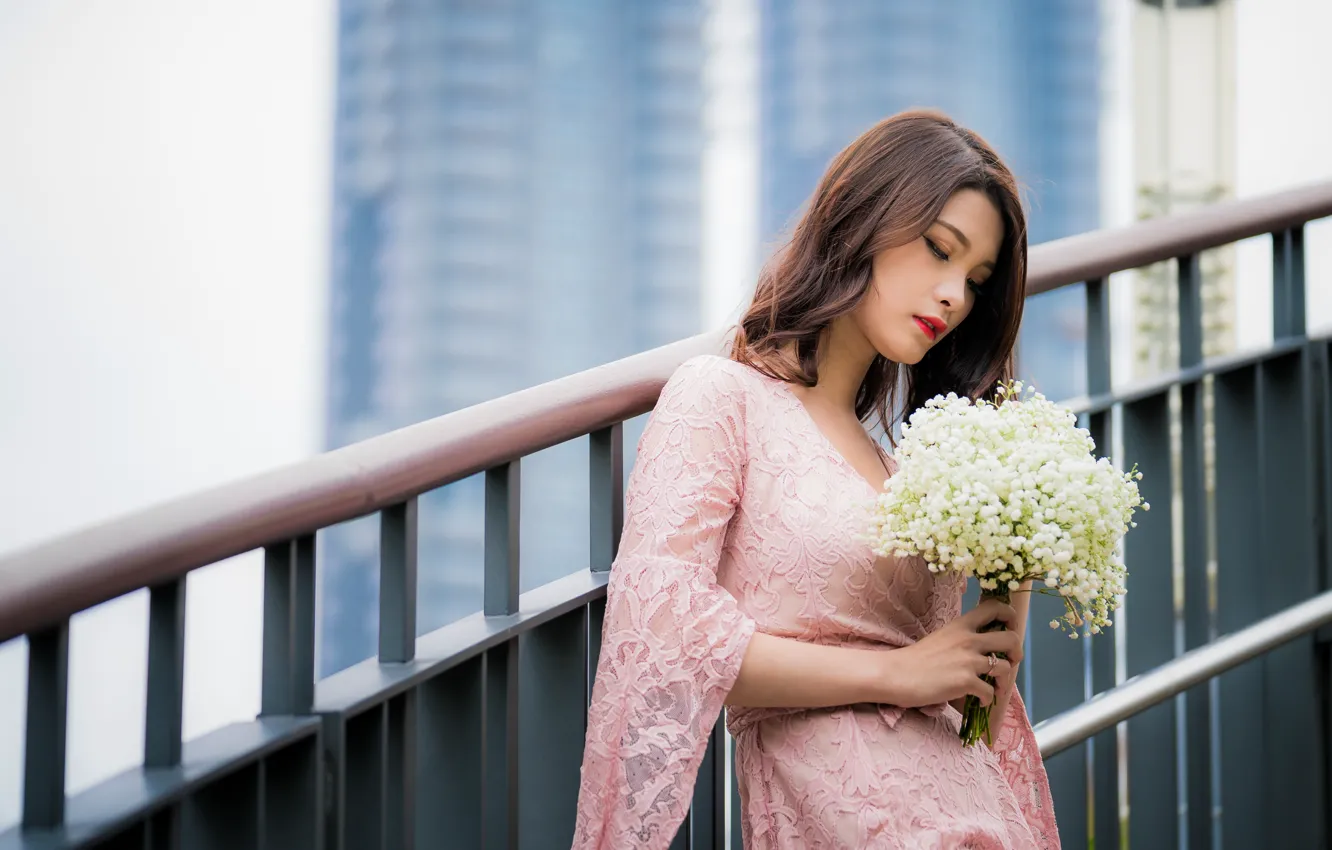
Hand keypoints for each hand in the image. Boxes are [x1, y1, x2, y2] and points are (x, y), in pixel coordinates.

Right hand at [877, 598, 1023, 708]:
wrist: (894, 674)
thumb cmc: (914, 659)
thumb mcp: (941, 638)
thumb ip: (961, 638)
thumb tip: (982, 648)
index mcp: (961, 625)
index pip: (995, 607)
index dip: (1010, 616)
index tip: (1008, 629)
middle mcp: (968, 639)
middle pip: (1011, 638)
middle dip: (1016, 652)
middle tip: (1009, 661)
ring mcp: (968, 660)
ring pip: (1006, 667)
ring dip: (1005, 681)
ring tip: (996, 687)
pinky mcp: (965, 682)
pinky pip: (990, 691)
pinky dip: (988, 699)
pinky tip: (979, 700)